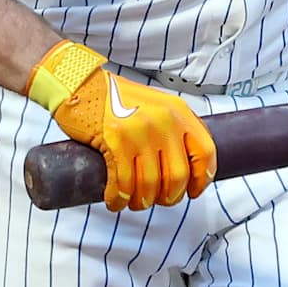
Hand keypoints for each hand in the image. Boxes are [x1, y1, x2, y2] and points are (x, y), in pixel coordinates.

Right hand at [27, 40, 216, 211]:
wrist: (82, 84)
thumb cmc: (117, 99)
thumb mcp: (157, 106)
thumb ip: (173, 128)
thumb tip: (186, 165)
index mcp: (178, 111)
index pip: (205, 152)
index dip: (202, 178)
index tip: (193, 191)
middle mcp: (163, 121)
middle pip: (178, 175)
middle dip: (169, 196)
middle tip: (158, 200)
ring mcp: (140, 131)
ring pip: (150, 184)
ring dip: (141, 201)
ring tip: (134, 201)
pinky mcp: (115, 142)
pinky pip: (123, 183)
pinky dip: (118, 198)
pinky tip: (114, 200)